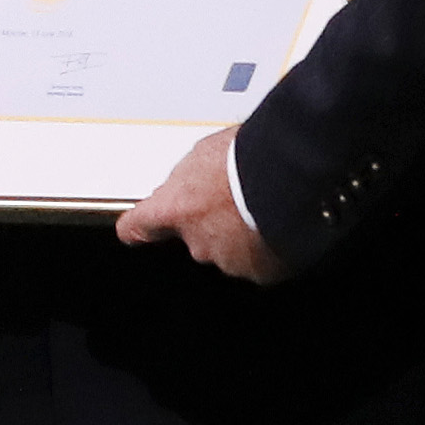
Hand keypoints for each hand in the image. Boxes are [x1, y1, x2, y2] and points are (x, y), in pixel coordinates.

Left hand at [116, 127, 275, 280]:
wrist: (290, 174)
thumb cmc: (249, 156)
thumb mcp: (204, 153)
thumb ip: (190, 176)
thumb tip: (194, 180)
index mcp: (174, 210)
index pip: (137, 227)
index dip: (139, 228)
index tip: (135, 229)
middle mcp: (197, 241)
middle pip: (195, 236)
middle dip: (213, 221)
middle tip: (238, 198)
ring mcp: (228, 260)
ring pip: (230, 249)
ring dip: (244, 233)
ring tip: (268, 206)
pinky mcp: (261, 271)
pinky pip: (262, 261)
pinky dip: (271, 247)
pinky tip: (283, 224)